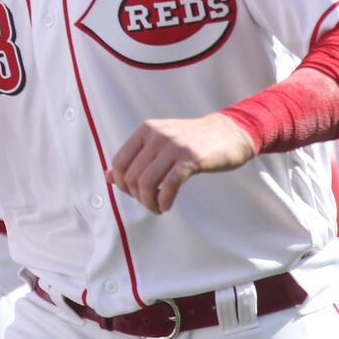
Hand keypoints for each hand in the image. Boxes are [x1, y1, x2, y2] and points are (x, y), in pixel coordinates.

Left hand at [108, 113, 255, 213]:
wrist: (231, 132)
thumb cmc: (194, 141)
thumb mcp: (161, 142)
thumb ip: (136, 157)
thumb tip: (108, 177)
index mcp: (146, 130)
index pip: (119, 162)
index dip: (122, 184)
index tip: (134, 193)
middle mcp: (157, 135)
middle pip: (131, 176)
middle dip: (136, 197)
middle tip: (149, 203)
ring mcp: (174, 146)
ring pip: (146, 183)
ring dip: (149, 203)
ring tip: (157, 207)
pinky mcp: (192, 159)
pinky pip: (168, 186)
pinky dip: (163, 201)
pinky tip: (166, 206)